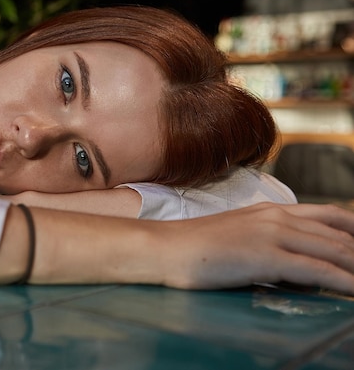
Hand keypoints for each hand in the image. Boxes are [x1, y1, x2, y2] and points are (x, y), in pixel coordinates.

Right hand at [156, 202, 353, 294]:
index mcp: (269, 209)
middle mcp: (276, 216)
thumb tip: (288, 262)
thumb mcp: (236, 234)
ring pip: (332, 249)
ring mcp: (271, 234)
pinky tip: (353, 291)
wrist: (165, 247)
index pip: (327, 214)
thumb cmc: (193, 246)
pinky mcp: (265, 256)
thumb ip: (265, 240)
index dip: (353, 229)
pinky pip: (316, 270)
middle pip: (336, 233)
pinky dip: (342, 281)